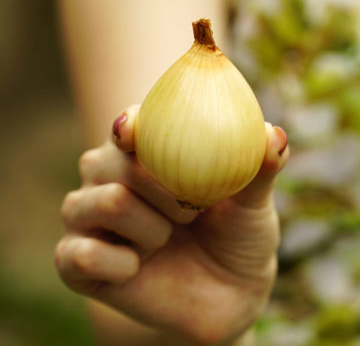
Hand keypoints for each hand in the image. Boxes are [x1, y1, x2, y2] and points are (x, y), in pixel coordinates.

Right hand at [55, 104, 288, 345]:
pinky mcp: (76, 261)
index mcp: (142, 155)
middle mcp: (107, 179)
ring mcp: (87, 219)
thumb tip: (274, 133)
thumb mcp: (252, 202)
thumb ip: (259, 166)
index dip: (130, 124)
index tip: (137, 130)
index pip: (126, 126)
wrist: (228, 295)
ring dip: (149, 227)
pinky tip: (137, 268)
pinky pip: (77, 253)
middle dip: (164, 189)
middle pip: (112, 162)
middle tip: (192, 210)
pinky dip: (118, 263)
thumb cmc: (236, 235)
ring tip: (167, 239)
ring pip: (105, 202)